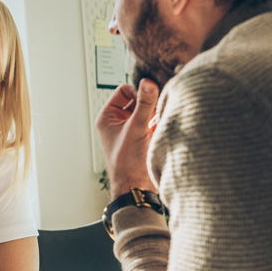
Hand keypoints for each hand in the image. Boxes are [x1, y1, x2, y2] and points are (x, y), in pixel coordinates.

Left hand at [95, 78, 159, 197]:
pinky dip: (160, 122)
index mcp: (108, 117)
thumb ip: (144, 104)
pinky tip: (163, 129)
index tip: (147, 102)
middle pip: (138, 99)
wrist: (137, 188)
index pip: (124, 90)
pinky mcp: (144, 137)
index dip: (137, 93)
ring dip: (156, 114)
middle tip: (155, 113)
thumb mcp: (136, 129)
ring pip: (148, 110)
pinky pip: (154, 121)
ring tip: (158, 124)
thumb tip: (148, 82)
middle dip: (149, 104)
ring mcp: (132, 129)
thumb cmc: (127, 163)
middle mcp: (119, 121)